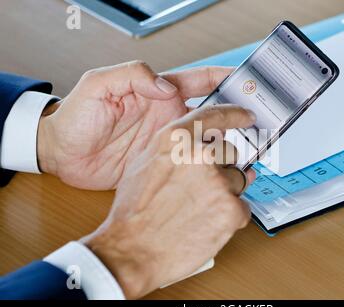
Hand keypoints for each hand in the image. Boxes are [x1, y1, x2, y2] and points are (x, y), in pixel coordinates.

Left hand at [37, 61, 232, 189]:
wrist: (61, 155)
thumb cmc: (75, 117)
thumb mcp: (98, 85)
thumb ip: (132, 76)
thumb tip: (166, 86)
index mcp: (157, 93)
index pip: (198, 81)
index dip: (222, 78)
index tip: (246, 79)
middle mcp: (167, 117)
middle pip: (210, 111)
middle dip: (235, 112)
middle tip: (257, 117)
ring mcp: (166, 142)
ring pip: (205, 139)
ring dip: (225, 141)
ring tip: (248, 145)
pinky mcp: (160, 163)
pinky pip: (189, 163)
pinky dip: (206, 166)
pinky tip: (219, 169)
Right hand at [82, 105, 255, 298]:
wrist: (133, 251)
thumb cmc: (134, 213)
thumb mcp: (145, 164)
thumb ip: (176, 149)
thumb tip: (202, 144)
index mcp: (177, 140)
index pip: (216, 116)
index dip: (235, 115)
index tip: (247, 117)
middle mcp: (200, 156)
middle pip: (230, 153)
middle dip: (221, 169)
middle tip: (201, 189)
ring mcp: (219, 182)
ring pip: (237, 181)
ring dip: (225, 194)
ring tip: (199, 210)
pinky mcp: (231, 210)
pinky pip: (242, 208)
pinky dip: (229, 217)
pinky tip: (207, 224)